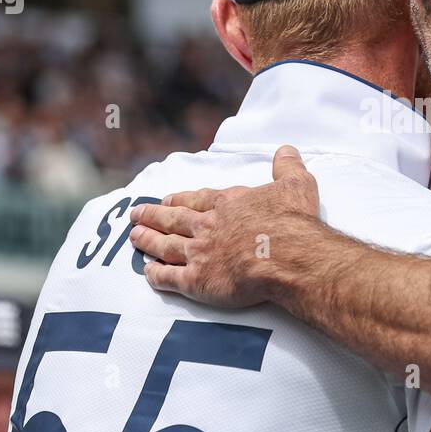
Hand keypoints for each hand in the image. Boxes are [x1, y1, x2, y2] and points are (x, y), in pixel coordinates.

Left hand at [130, 145, 320, 306]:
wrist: (287, 256)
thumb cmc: (292, 222)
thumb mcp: (296, 185)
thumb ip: (288, 167)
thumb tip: (287, 150)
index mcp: (228, 204)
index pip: (197, 199)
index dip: (181, 199)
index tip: (167, 199)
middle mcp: (208, 226)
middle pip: (174, 219)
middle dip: (154, 216)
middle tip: (136, 213)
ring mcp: (200, 253)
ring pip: (166, 246)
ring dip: (148, 241)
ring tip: (134, 237)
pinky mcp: (198, 281)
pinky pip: (170, 278)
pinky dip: (156, 275)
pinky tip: (147, 273)